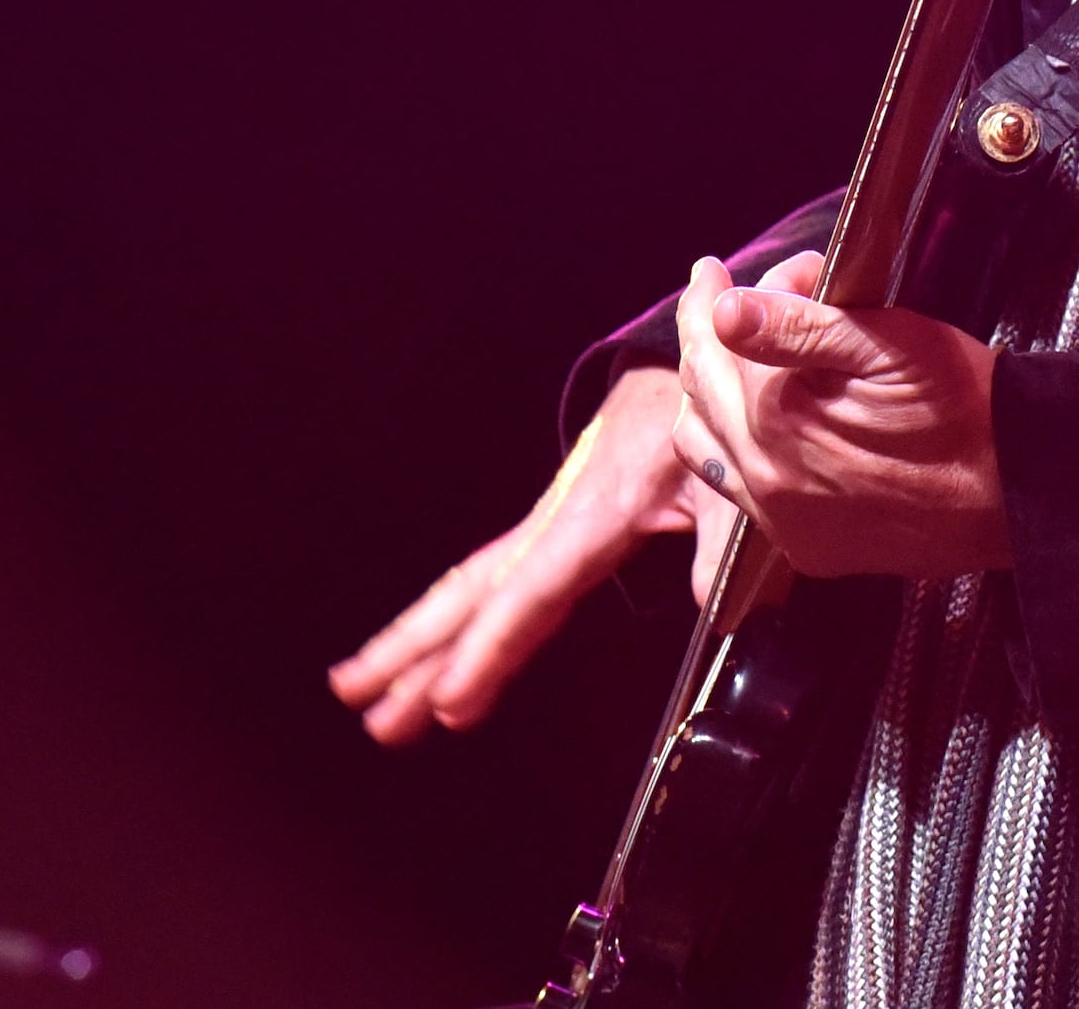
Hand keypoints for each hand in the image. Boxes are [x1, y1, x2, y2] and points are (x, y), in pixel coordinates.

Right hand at [329, 359, 733, 743]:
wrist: (683, 369)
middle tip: (368, 708)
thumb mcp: (724, 478)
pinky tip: (417, 658)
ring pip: (467, 587)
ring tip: (355, 691)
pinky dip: (445, 618)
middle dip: (417, 651)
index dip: (492, 647)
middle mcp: (555, 522)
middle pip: (475, 592)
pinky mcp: (548, 529)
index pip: (534, 591)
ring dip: (410, 640)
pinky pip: (487, 580)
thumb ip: (720, 542)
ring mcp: (544, 525)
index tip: (451, 698)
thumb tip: (711, 607)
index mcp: (598, 515)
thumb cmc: (702, 424)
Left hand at [669, 250, 1011, 578]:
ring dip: (706, 397)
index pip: (721, 344)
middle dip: (702, 337)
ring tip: (722, 357)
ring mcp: (784, 522)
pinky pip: (741, 496)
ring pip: (706, 452)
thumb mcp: (893, 345)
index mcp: (780, 420)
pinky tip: (751, 427)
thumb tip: (727, 309)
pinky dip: (731, 451)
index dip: (716, 298)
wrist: (1018, 493)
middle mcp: (766, 479)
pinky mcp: (808, 548)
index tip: (714, 270)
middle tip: (713, 294)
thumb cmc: (969, 409)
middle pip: (701, 397)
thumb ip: (802, 327)